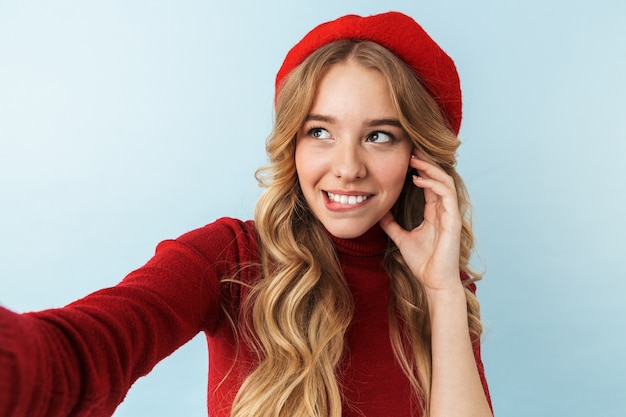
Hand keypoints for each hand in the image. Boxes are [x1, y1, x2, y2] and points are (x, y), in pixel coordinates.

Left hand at [380, 150, 461, 291]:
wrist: (433, 282)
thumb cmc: (422, 263)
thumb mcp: (401, 238)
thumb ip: (393, 225)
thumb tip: (380, 214)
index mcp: (434, 212)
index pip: (429, 183)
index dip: (419, 169)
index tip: (405, 157)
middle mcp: (444, 210)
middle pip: (438, 177)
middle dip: (426, 161)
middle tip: (411, 148)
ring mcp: (450, 214)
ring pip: (444, 181)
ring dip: (430, 168)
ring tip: (414, 159)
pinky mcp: (453, 220)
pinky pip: (447, 194)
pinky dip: (434, 183)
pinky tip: (418, 179)